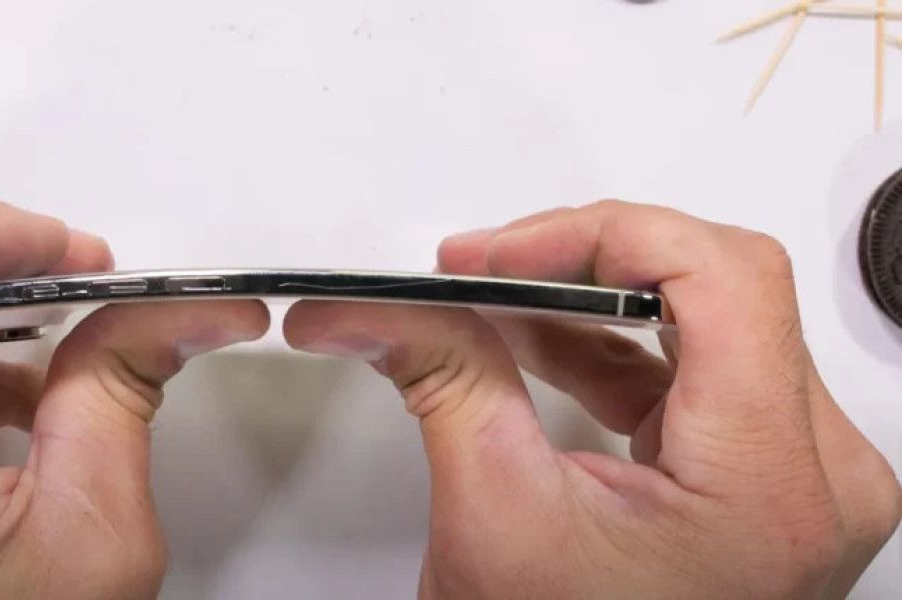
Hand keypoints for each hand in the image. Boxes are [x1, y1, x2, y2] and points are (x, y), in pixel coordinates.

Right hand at [284, 201, 900, 597]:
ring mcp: (796, 474)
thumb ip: (444, 380)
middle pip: (719, 288)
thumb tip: (381, 306)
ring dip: (589, 300)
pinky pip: (693, 371)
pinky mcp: (762, 475)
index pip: (722, 279)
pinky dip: (609, 347)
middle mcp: (814, 473)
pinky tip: (532, 337)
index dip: (601, 236)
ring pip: (707, 320)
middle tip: (486, 263)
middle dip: (585, 261)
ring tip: (490, 296)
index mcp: (769, 482)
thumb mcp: (494, 516)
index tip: (503, 250)